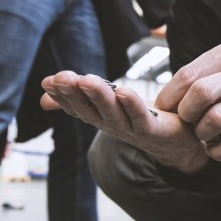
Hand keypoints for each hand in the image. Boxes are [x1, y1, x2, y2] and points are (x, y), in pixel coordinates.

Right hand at [41, 71, 207, 173]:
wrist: (177, 142)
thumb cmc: (139, 120)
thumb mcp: (106, 106)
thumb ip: (79, 99)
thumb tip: (43, 95)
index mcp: (99, 117)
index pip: (76, 105)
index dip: (62, 95)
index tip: (49, 81)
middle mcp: (112, 124)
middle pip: (90, 109)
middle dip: (76, 93)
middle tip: (63, 78)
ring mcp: (132, 129)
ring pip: (113, 112)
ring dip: (100, 96)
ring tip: (88, 80)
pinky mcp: (154, 130)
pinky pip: (141, 117)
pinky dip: (133, 105)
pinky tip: (125, 92)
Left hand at [155, 43, 220, 160]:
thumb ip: (200, 74)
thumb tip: (163, 100)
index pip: (187, 75)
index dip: (170, 97)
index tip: (164, 110)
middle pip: (200, 93)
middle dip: (185, 114)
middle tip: (185, 122)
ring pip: (217, 118)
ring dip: (202, 133)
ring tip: (202, 136)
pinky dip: (219, 151)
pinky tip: (215, 150)